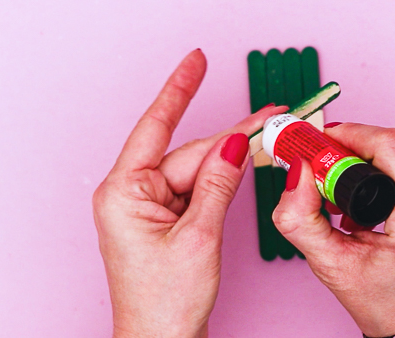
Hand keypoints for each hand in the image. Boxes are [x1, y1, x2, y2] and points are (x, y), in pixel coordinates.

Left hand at [92, 49, 284, 336]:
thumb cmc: (164, 303)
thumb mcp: (198, 236)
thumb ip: (216, 184)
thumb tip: (234, 145)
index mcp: (125, 193)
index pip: (158, 129)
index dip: (179, 90)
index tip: (194, 62)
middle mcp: (132, 194)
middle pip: (188, 152)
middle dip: (231, 137)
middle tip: (269, 118)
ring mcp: (150, 206)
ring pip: (197, 168)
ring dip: (231, 157)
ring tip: (267, 138)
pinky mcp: (166, 217)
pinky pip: (197, 186)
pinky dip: (223, 178)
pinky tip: (245, 164)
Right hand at [272, 123, 394, 336]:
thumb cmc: (385, 303)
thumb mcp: (331, 265)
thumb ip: (300, 218)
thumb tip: (297, 172)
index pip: (391, 147)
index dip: (351, 134)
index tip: (322, 142)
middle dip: (355, 147)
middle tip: (326, 165)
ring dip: (373, 159)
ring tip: (346, 187)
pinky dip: (391, 172)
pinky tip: (372, 197)